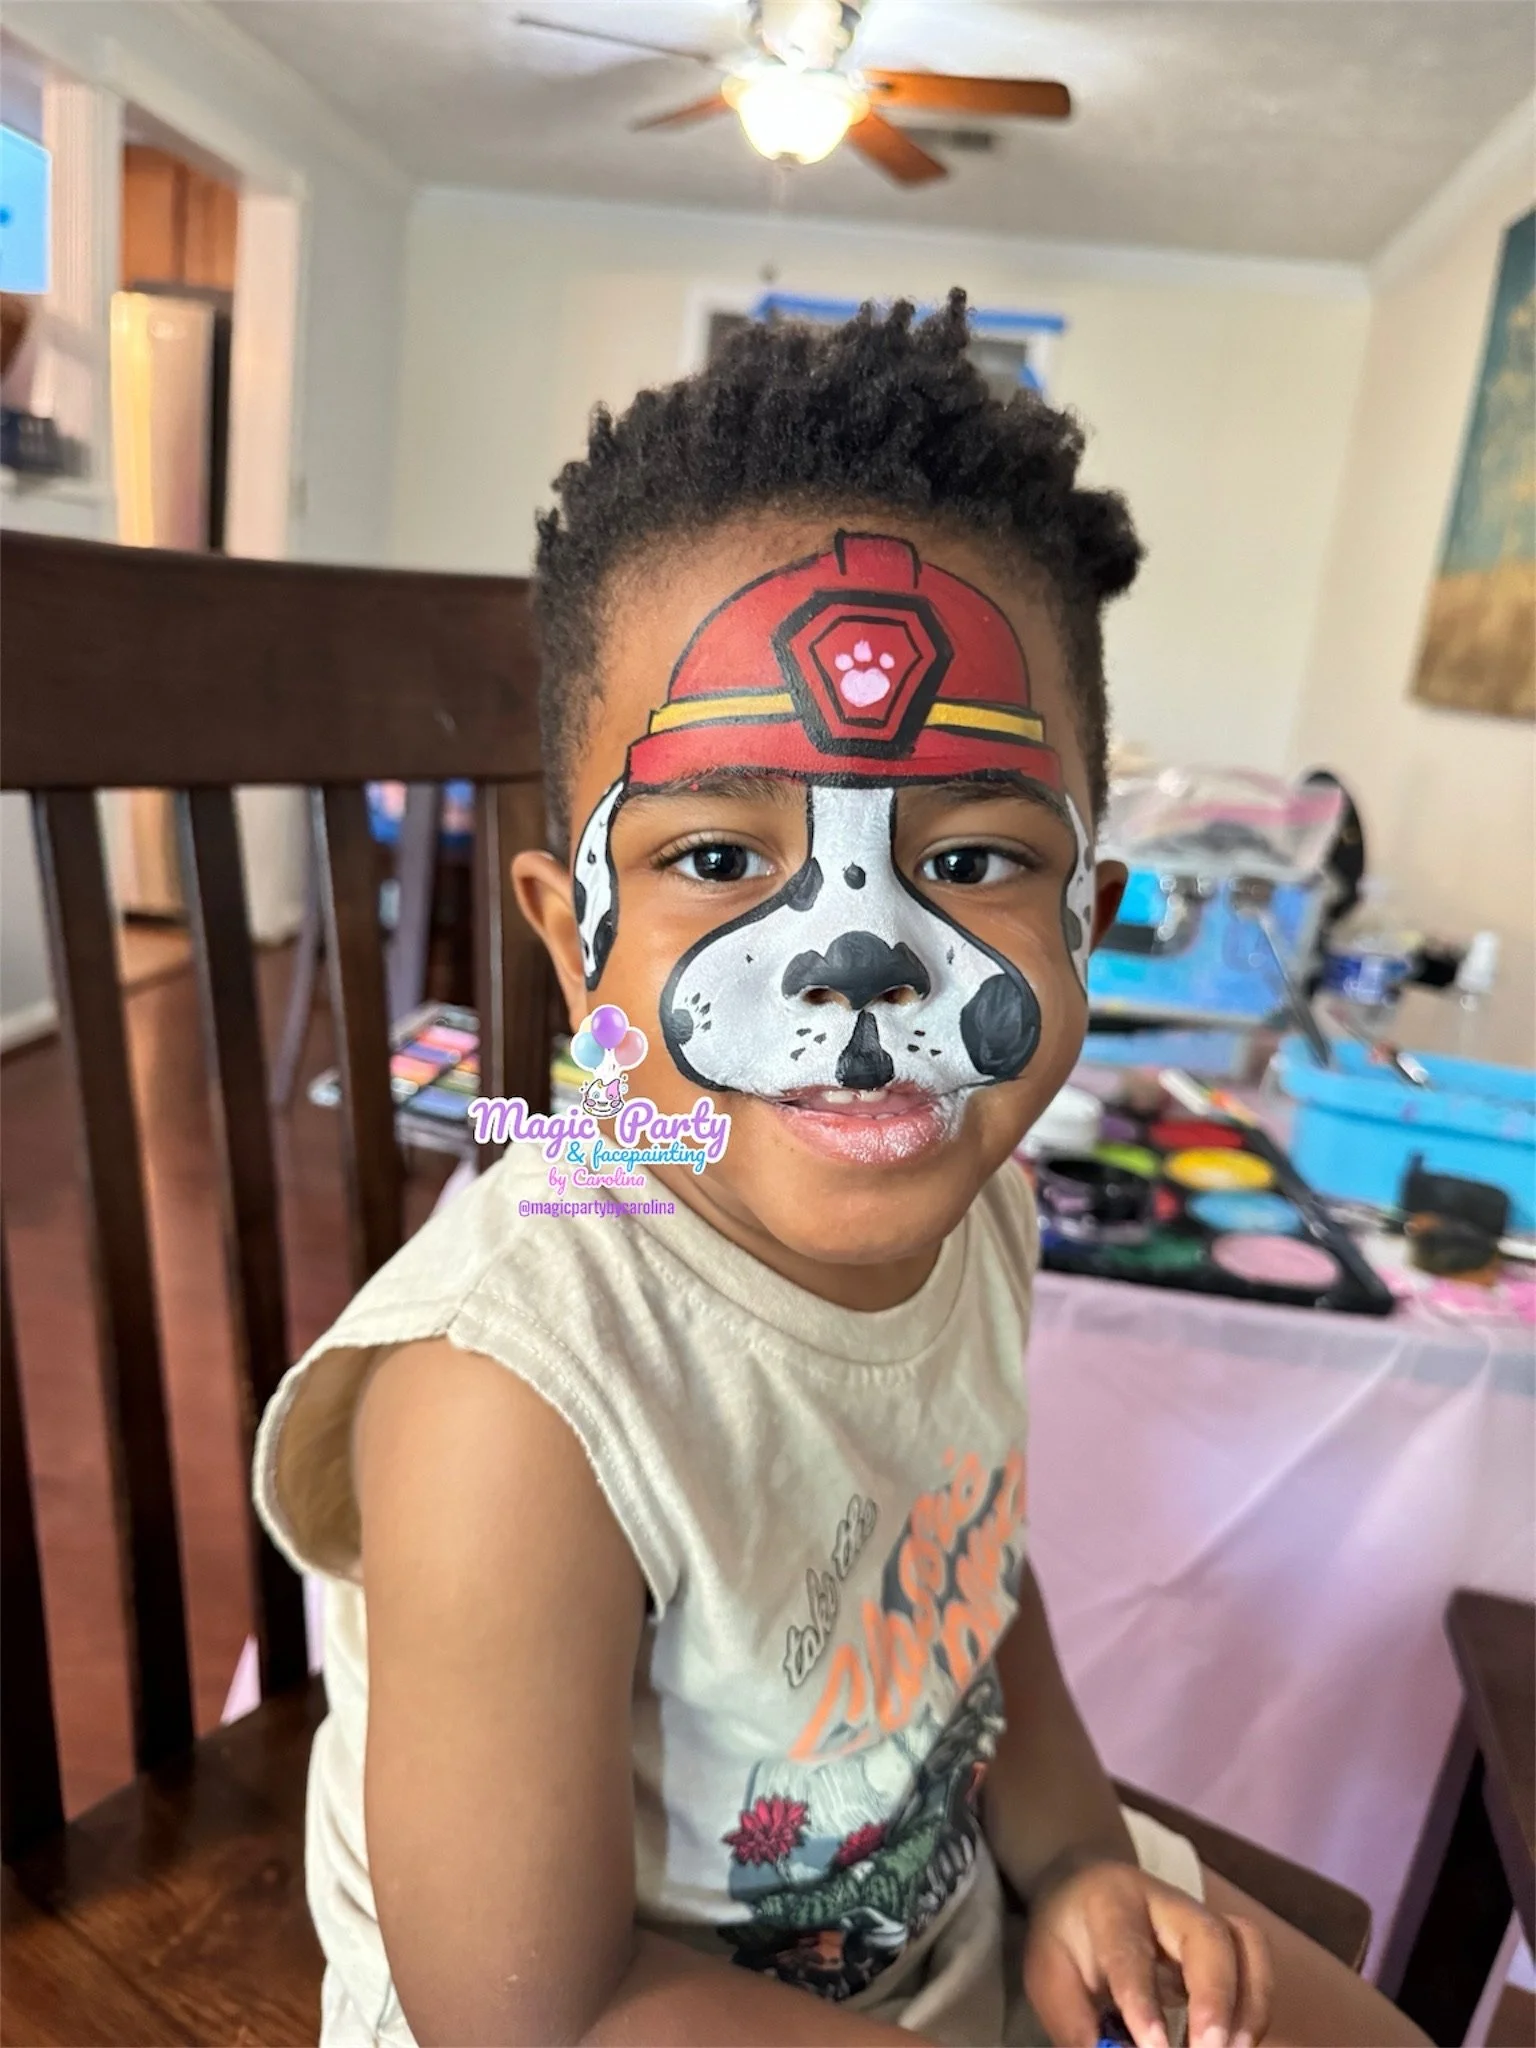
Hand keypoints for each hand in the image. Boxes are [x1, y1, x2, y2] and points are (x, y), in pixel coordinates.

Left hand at [1021, 1858, 1272, 2047]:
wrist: (1087, 1884)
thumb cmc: (1067, 1936)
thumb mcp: (1049, 1974)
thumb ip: (1075, 2023)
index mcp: (1110, 1905)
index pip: (1129, 1951)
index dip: (1144, 2002)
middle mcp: (1164, 1903)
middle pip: (1206, 1934)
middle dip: (1215, 1998)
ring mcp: (1201, 1916)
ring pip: (1246, 1943)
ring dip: (1249, 2005)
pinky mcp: (1225, 1939)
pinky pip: (1256, 1963)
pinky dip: (1257, 2007)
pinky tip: (1239, 2043)